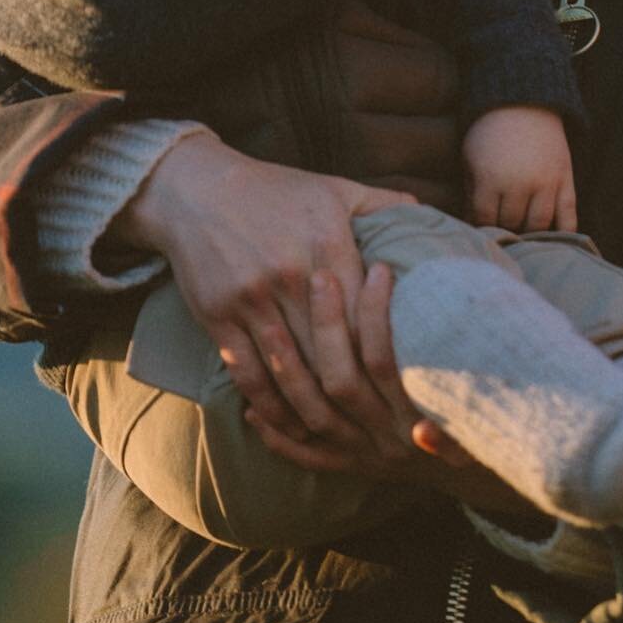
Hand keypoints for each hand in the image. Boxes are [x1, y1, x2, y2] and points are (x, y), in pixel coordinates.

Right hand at [108, 129, 415, 439]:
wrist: (196, 188)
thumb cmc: (274, 190)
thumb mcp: (332, 188)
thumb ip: (381, 204)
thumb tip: (426, 215)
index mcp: (328, 244)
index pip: (364, 314)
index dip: (382, 354)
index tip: (401, 383)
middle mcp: (292, 275)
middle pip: (330, 352)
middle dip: (353, 395)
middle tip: (376, 425)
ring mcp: (252, 298)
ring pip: (289, 372)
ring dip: (312, 411)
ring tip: (334, 434)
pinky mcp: (219, 315)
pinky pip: (247, 372)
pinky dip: (267, 404)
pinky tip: (283, 422)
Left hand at [248, 262, 545, 523]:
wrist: (488, 472)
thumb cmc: (492, 415)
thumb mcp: (492, 399)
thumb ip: (475, 384)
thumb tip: (428, 426)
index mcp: (421, 413)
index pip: (386, 360)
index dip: (376, 313)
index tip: (376, 267)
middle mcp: (388, 440)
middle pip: (343, 379)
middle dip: (329, 325)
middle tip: (321, 277)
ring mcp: (365, 454)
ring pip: (315, 413)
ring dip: (292, 370)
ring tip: (274, 324)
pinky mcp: (351, 467)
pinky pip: (305, 456)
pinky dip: (277, 435)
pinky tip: (251, 408)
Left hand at [463, 106, 576, 231]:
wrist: (524, 103)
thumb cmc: (490, 133)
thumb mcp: (470, 159)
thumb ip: (471, 194)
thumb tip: (471, 225)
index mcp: (491, 179)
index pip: (485, 218)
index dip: (481, 226)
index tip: (479, 228)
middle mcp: (520, 184)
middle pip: (511, 223)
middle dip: (503, 227)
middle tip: (499, 228)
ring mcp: (546, 183)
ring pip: (538, 225)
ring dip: (528, 232)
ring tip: (520, 230)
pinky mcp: (566, 180)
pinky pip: (568, 216)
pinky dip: (563, 233)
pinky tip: (553, 239)